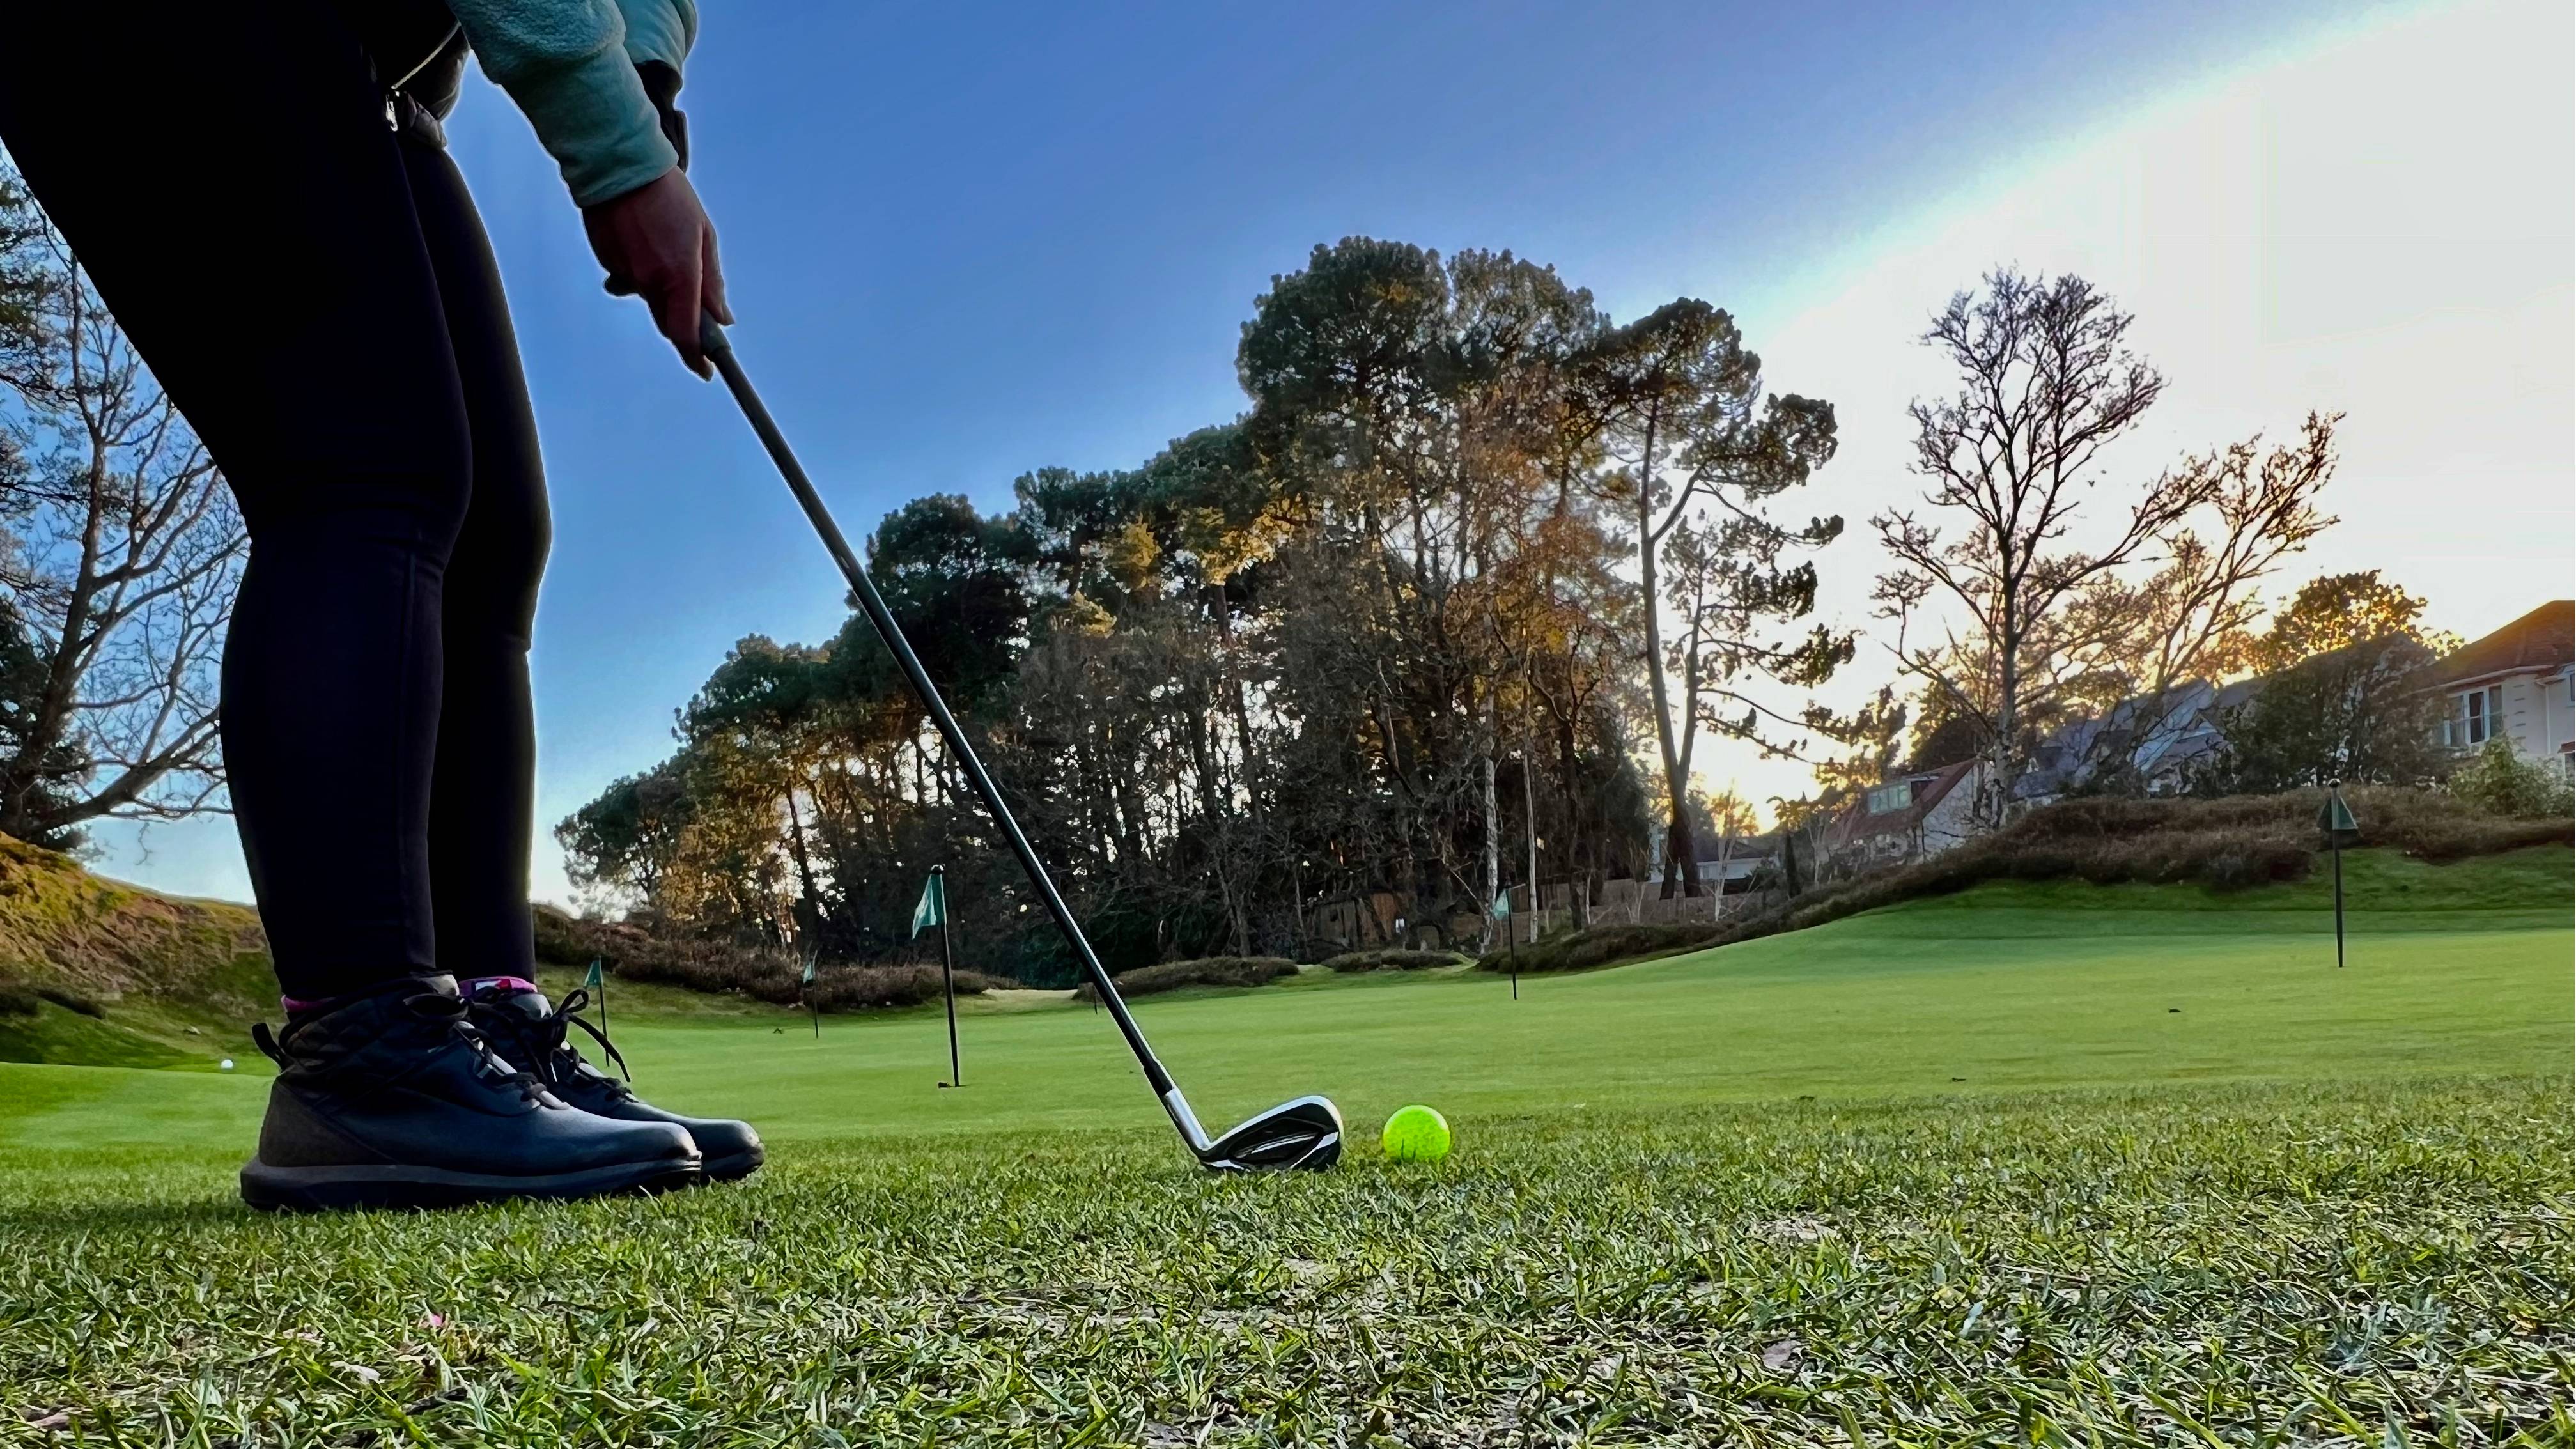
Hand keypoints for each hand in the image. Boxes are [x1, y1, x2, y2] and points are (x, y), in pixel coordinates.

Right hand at [583, 168, 730, 375]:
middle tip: (695, 302)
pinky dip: (640, 271)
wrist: (619, 166)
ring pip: (647, 299)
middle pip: (667, 322)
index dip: (696, 357)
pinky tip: (644, 240)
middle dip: (682, 320)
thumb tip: (723, 319)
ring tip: (665, 248)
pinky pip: (629, 280)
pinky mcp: (607, 263)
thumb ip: (712, 282)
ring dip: (660, 289)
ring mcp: (624, 273)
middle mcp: (649, 281)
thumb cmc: (669, 196)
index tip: (707, 370)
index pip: (686, 333)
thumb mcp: (703, 235)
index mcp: (679, 276)